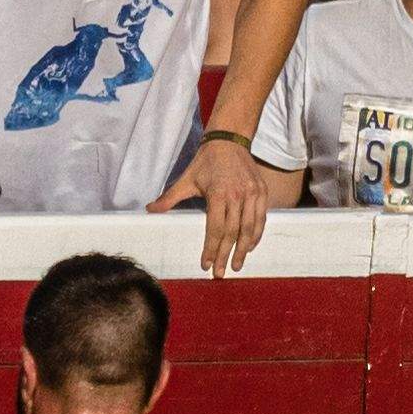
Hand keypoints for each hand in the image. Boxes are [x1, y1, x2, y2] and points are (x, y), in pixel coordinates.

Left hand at [155, 131, 271, 276]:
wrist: (229, 141)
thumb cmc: (205, 161)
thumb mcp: (186, 179)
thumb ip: (170, 198)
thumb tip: (150, 210)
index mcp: (218, 194)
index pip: (215, 228)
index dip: (211, 248)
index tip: (207, 264)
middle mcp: (238, 195)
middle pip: (233, 232)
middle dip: (226, 255)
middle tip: (221, 273)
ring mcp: (252, 194)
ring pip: (250, 228)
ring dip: (244, 249)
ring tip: (238, 264)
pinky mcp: (262, 192)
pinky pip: (261, 218)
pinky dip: (256, 234)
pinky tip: (250, 246)